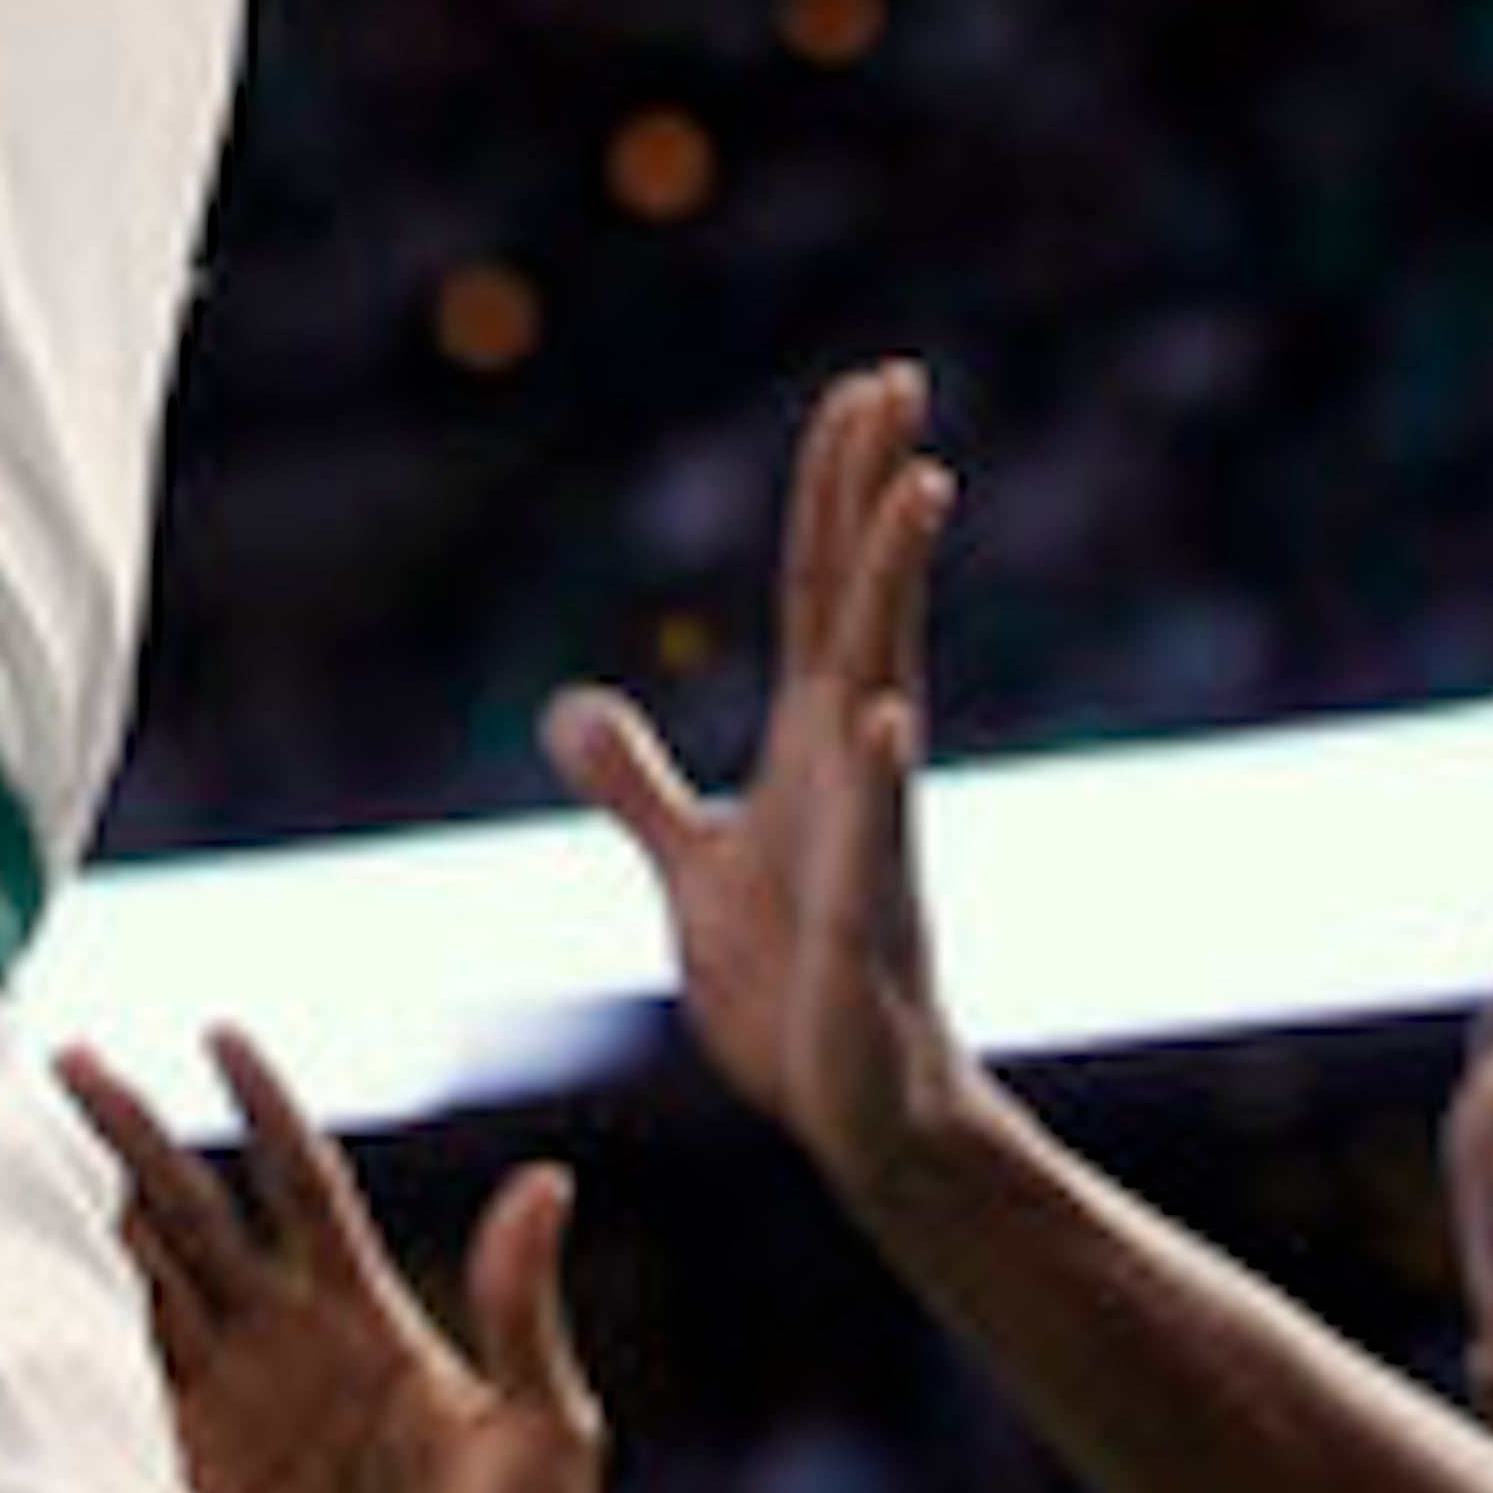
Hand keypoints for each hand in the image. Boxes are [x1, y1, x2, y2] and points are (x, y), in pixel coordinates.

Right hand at [63, 1019, 598, 1492]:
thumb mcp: (544, 1437)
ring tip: (13, 1147)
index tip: (218, 1029)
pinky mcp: (180, 1490)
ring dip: (81, 1218)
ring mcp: (221, 1418)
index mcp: (363, 1319)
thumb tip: (547, 1179)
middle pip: (192, 1214)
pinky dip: (62, 1342)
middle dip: (130, 1136)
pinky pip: (108, 1399)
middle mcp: (278, 1351)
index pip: (298, 1183)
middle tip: (68, 1060)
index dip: (262, 1106)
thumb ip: (523, 1314)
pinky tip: (15, 1290)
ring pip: (136, 1287)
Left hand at [545, 360, 975, 1217]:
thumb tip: (570, 706)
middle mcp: (854, 764)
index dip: (834, 489)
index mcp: (814, 744)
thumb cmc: (793, 993)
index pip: (817, 587)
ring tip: (922, 487)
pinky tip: (887, 713)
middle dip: (878, 488)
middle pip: (860, 599)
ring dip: (898, 587)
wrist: (858, 1116)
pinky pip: (877, 841)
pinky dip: (882, 775)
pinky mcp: (867, 928)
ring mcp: (872, 837)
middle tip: (901, 376)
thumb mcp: (694, 871)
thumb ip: (638, 788)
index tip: (863, 389)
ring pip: (886, 685)